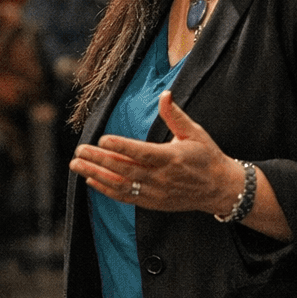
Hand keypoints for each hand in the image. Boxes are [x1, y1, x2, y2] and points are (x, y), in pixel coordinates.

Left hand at [69, 91, 238, 216]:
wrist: (220, 189)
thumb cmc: (207, 156)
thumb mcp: (195, 133)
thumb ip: (175, 115)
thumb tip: (165, 94)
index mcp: (172, 158)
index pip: (142, 153)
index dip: (121, 147)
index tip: (102, 139)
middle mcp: (162, 178)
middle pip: (126, 169)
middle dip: (100, 160)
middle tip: (79, 151)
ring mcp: (156, 193)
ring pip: (121, 185)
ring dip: (97, 175)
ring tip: (76, 165)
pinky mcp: (153, 203)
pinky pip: (126, 197)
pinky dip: (107, 190)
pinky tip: (90, 179)